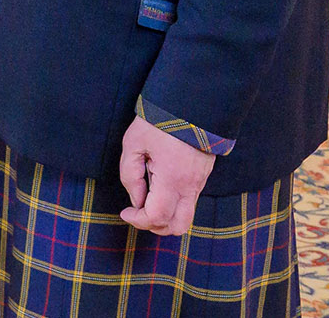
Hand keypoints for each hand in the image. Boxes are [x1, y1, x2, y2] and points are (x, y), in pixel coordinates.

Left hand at [117, 115, 215, 235]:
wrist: (191, 102)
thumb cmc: (158, 121)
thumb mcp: (133, 143)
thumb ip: (130, 175)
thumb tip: (136, 200)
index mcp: (172, 180)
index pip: (157, 218)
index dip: (137, 220)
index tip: (125, 211)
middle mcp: (190, 186)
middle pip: (177, 227)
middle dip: (155, 227)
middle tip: (138, 213)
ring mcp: (199, 182)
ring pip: (186, 217)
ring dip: (166, 218)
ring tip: (148, 202)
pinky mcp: (203, 176)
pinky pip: (190, 202)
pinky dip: (174, 205)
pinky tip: (160, 188)